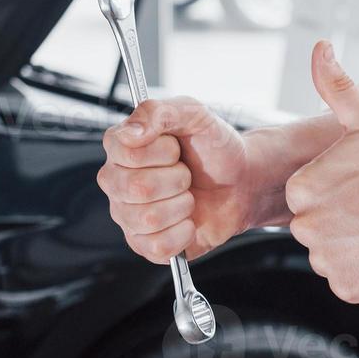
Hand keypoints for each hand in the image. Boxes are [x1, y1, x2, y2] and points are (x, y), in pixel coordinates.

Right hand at [99, 96, 261, 262]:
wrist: (241, 182)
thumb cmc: (213, 148)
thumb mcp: (194, 114)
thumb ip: (158, 111)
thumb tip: (132, 132)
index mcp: (121, 147)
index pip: (126, 151)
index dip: (162, 150)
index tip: (176, 147)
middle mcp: (117, 182)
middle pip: (136, 188)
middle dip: (177, 179)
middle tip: (186, 174)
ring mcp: (128, 215)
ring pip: (148, 219)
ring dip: (182, 205)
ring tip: (187, 195)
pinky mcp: (144, 244)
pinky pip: (158, 246)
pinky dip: (184, 233)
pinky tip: (187, 221)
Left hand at [287, 42, 358, 304]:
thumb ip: (335, 86)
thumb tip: (320, 47)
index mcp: (302, 190)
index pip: (304, 196)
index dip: (333, 189)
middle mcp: (307, 230)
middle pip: (313, 226)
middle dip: (339, 217)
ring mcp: (329, 264)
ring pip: (330, 254)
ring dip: (350, 244)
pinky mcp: (350, 290)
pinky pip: (348, 279)